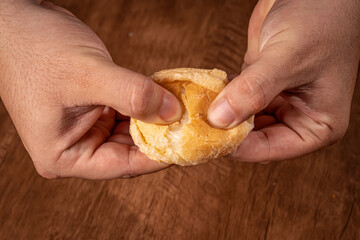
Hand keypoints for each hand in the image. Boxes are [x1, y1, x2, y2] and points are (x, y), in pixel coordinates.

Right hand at [0, 0, 181, 178]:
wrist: (18, 23)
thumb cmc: (36, 50)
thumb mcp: (88, 74)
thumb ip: (133, 95)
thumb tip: (173, 113)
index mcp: (64, 156)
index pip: (122, 166)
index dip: (158, 156)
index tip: (187, 144)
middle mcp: (76, 148)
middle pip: (130, 152)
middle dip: (160, 137)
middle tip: (190, 125)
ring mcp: (87, 129)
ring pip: (132, 133)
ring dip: (156, 120)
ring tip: (181, 109)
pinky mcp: (96, 111)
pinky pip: (128, 114)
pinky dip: (147, 106)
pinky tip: (163, 97)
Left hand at [208, 0, 359, 161]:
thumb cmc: (321, 20)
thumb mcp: (289, 58)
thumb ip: (254, 90)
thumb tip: (220, 119)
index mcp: (317, 124)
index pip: (272, 149)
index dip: (240, 148)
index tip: (210, 140)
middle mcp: (297, 117)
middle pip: (254, 139)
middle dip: (227, 134)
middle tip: (198, 130)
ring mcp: (276, 101)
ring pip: (242, 121)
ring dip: (221, 117)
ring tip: (197, 115)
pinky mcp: (259, 86)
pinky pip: (236, 100)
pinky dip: (221, 99)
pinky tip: (204, 97)